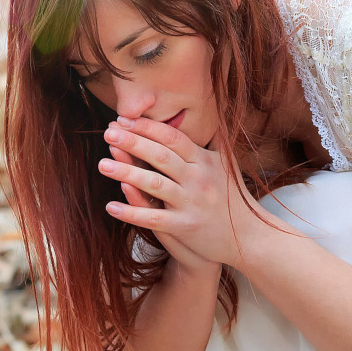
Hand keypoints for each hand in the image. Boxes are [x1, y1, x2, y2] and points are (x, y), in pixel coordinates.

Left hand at [99, 116, 262, 269]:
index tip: (125, 119)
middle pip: (161, 156)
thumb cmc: (233, 199)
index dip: (147, 127)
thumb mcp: (228, 166)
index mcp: (205, 161)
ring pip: (154, 184)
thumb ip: (215, 142)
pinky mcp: (186, 226)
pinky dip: (131, 213)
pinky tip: (110, 206)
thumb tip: (214, 113)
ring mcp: (192, 203)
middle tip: (108, 132)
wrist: (249, 237)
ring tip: (102, 164)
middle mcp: (199, 180)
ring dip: (126, 173)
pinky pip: (153, 219)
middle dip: (133, 142)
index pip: (173, 138)